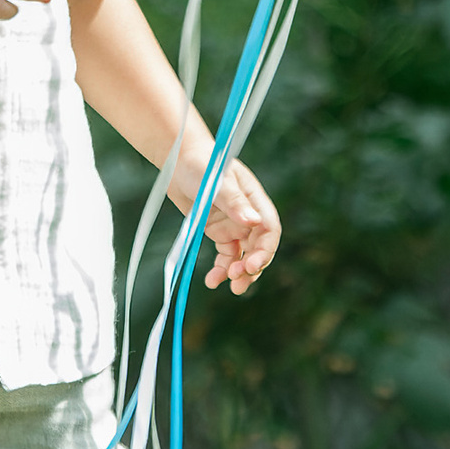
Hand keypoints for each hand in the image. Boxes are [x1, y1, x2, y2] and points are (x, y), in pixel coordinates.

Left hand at [197, 158, 279, 296]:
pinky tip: (212, 280)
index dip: (264, 250)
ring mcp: (234, 225)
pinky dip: (221, 270)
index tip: (251, 265)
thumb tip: (254, 222)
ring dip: (239, 273)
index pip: (269, 229)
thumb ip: (234, 201)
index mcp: (255, 200)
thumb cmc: (202, 163)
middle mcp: (248, 215)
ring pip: (244, 255)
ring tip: (230, 287)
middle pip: (259, 247)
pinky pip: (226, 256)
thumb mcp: (217, 181)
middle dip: (251, 266)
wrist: (180, 161)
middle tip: (237, 281)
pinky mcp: (219, 232)